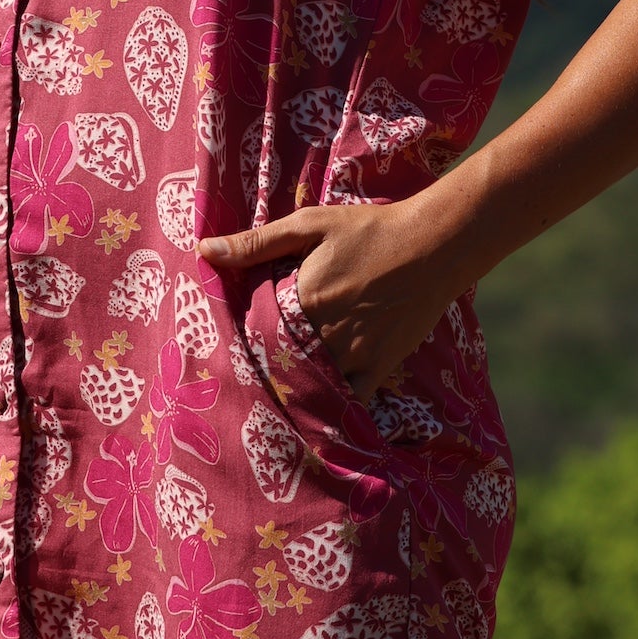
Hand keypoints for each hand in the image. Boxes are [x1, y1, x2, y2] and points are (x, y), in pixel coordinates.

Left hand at [197, 201, 462, 401]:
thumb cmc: (369, 230)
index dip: (237, 347)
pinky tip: (314, 412)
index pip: (254, 336)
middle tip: (237, 386)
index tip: (220, 355)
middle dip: (259, 375)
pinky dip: (330, 408)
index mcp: (300, 300)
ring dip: (290, 393)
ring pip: (310, 388)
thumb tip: (203, 251)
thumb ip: (256, 243)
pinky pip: (349, 400)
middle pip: (279, 366)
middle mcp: (324, 333)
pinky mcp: (379, 366)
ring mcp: (354, 354)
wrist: (434, 244)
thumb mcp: (310, 225)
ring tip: (269, 404)